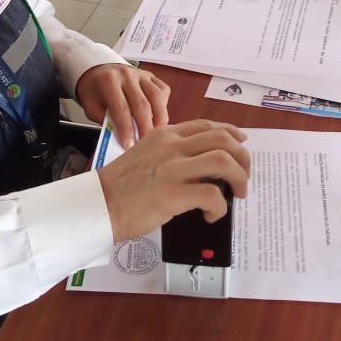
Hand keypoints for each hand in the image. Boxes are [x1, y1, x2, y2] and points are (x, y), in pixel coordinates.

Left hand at [75, 63, 169, 147]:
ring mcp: (141, 75)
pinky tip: (158, 117)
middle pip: (142, 105)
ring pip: (157, 98)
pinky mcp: (151, 77)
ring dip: (159, 119)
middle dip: (145, 128)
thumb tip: (123, 137)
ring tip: (155, 135)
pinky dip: (163, 107)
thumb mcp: (91, 107)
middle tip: (144, 145)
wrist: (99, 72)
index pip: (121, 108)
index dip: (127, 129)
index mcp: (109, 81)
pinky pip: (163, 92)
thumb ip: (106, 121)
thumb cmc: (95, 91)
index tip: (129, 145)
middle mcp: (127, 75)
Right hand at [96, 120, 250, 241]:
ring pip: (224, 161)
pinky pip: (212, 195)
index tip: (241, 143)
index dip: (231, 133)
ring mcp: (173, 169)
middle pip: (224, 140)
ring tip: (237, 194)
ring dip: (239, 179)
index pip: (207, 126)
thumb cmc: (120, 186)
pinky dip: (219, 207)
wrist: (97, 204)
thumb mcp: (145, 154)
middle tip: (244, 177)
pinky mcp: (172, 194)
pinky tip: (211, 215)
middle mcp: (172, 146)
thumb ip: (171, 152)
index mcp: (165, 135)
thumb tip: (202, 164)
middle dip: (243, 158)